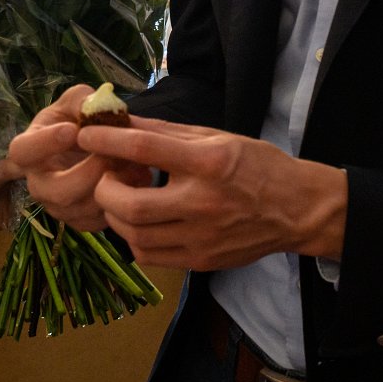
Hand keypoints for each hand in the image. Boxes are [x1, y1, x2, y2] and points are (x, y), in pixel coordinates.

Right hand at [7, 85, 146, 231]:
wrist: (88, 148)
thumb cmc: (75, 120)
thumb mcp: (76, 101)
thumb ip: (82, 100)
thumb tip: (96, 106)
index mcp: (29, 151)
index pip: (23, 151)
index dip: (45, 143)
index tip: (71, 130)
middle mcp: (39, 184)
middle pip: (57, 191)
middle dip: (88, 174)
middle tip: (110, 155)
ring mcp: (58, 207)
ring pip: (82, 209)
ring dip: (110, 187)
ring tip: (133, 164)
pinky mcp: (80, 221)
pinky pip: (98, 220)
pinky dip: (121, 202)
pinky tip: (136, 179)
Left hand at [76, 117, 346, 269]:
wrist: (297, 209)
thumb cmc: (256, 165)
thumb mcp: (214, 137)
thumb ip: (165, 132)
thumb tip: (122, 120)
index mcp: (208, 162)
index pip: (145, 150)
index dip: (107, 142)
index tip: (85, 135)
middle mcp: (204, 202)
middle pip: (133, 205)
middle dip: (105, 190)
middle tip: (105, 177)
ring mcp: (202, 237)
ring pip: (136, 236)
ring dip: (116, 215)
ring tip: (120, 199)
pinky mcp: (201, 261)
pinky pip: (150, 256)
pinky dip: (133, 239)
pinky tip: (139, 222)